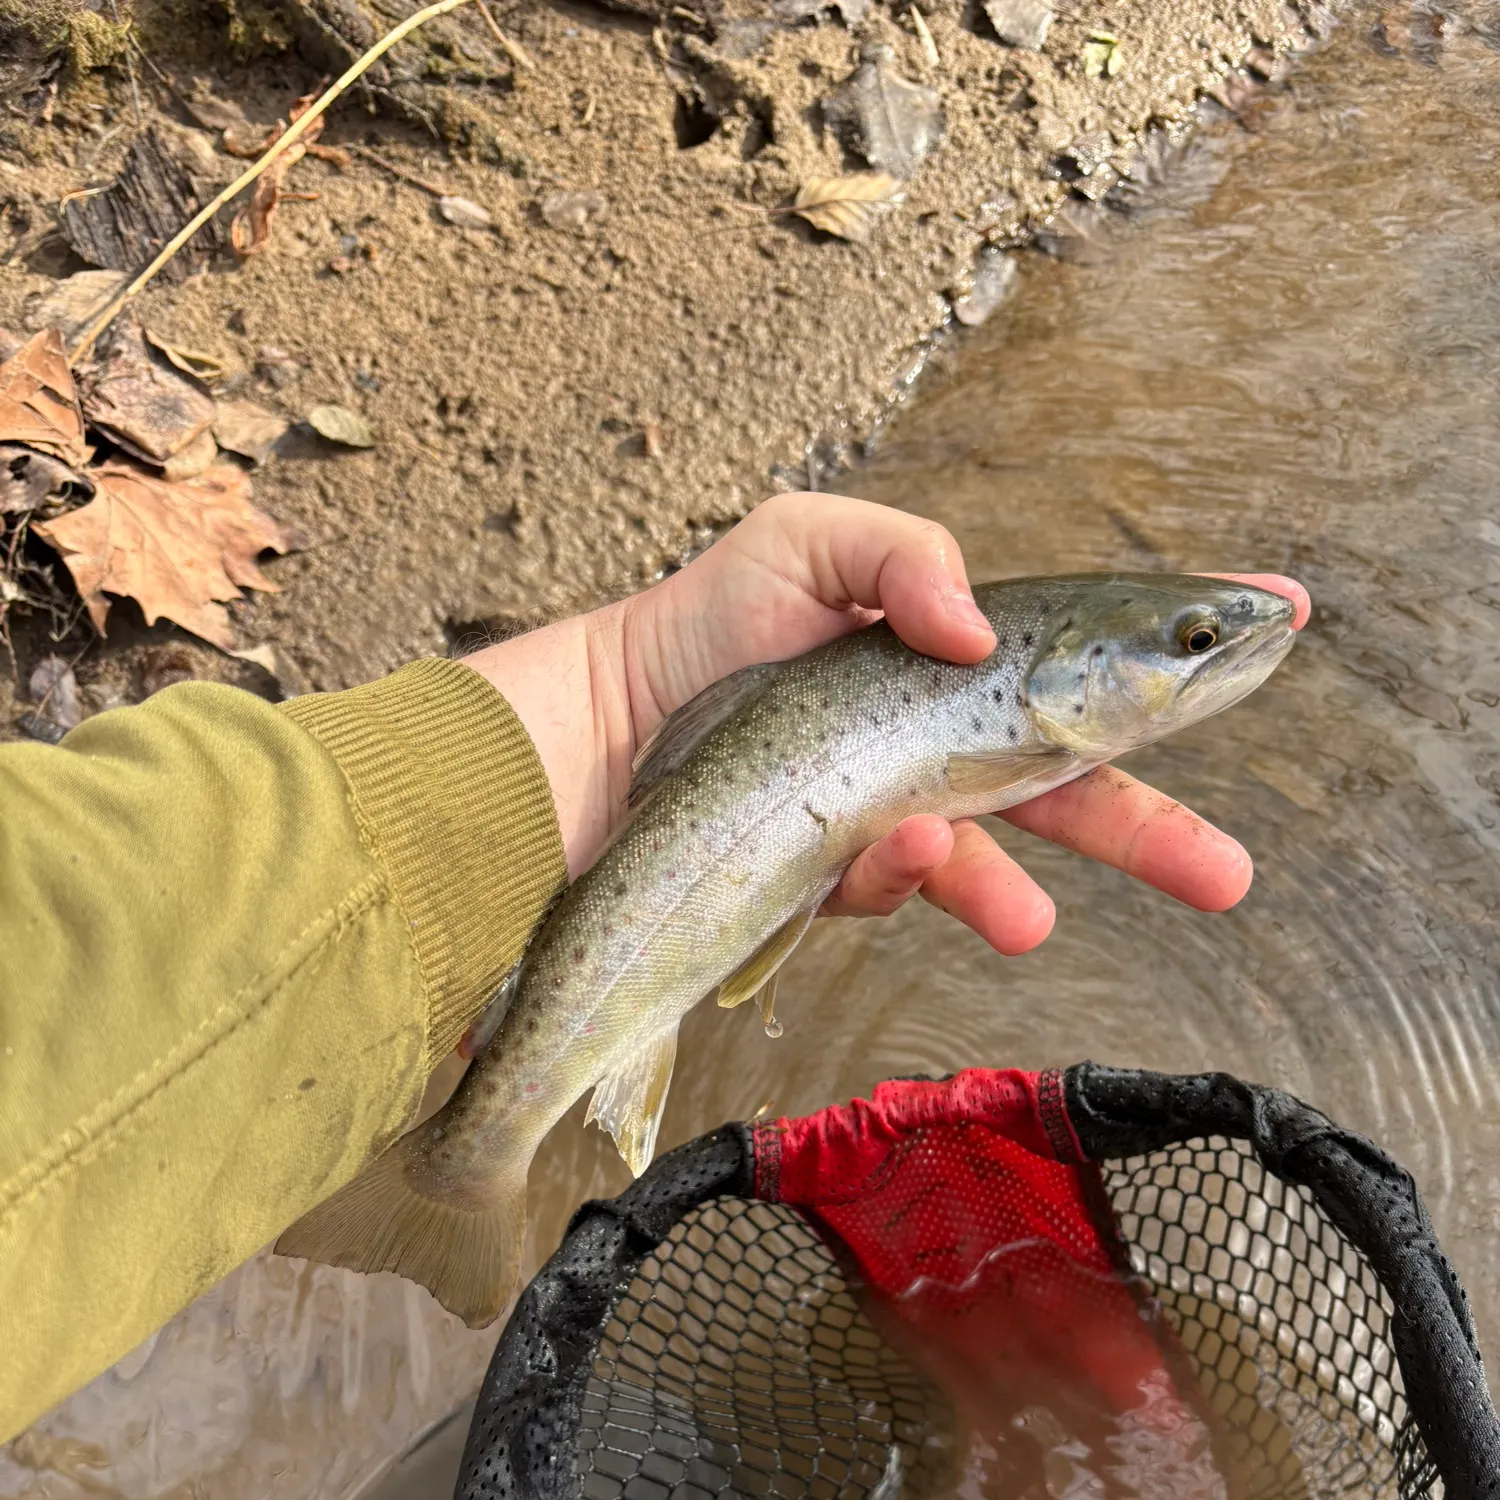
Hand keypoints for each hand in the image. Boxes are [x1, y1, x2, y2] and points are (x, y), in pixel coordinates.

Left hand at [462, 494, 1309, 954]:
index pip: (1079, 660)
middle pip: (1070, 787)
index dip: (1171, 649)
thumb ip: (901, 555)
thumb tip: (974, 631)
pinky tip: (888, 858)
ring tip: (1022, 918)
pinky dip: (907, 878)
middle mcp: (938, 744)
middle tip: (1227, 876)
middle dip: (1152, 830)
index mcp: (950, 663)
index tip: (1272, 625)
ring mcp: (895, 817)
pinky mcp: (843, 878)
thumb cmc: (705, 629)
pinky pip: (900, 887)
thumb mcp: (801, 543)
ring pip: (993, 861)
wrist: (610, 732)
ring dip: (1019, 886)